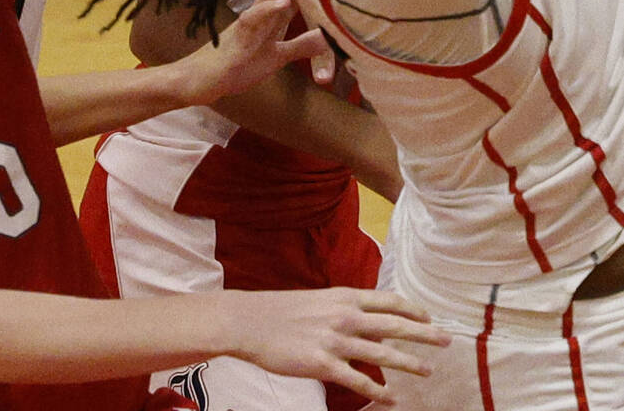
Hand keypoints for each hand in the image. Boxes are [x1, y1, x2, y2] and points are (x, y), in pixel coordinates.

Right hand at [178, 0, 331, 104]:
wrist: (205, 77)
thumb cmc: (238, 65)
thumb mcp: (277, 57)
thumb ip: (300, 46)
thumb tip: (328, 39)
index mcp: (270, 17)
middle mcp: (261, 14)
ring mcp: (250, 21)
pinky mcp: (240, 33)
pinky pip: (255, 17)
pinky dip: (269, 9)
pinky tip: (284, 1)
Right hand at [233, 286, 449, 403]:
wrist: (250, 321)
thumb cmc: (281, 311)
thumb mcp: (318, 301)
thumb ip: (345, 310)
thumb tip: (371, 323)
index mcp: (342, 297)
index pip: (388, 301)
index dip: (412, 309)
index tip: (429, 318)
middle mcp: (344, 316)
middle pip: (394, 325)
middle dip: (424, 334)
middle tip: (447, 341)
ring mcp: (334, 341)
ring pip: (382, 355)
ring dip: (409, 364)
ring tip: (428, 371)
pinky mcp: (322, 365)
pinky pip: (358, 381)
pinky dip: (378, 391)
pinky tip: (392, 400)